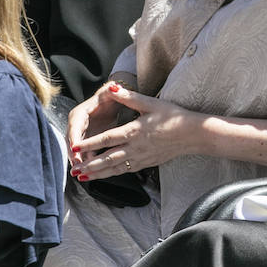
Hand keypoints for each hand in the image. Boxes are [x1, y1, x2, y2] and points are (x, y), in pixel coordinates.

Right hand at [67, 81, 132, 165]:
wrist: (114, 102)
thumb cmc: (112, 97)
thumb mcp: (112, 93)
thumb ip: (112, 90)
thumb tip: (114, 87)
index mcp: (80, 113)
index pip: (75, 126)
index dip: (74, 137)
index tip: (75, 147)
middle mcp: (77, 124)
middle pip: (72, 140)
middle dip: (74, 153)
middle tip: (77, 165)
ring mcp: (81, 133)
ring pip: (77, 149)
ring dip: (79, 160)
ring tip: (81, 172)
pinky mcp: (87, 140)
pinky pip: (85, 152)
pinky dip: (87, 161)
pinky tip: (90, 171)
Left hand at [71, 84, 197, 179]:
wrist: (193, 134)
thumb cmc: (174, 116)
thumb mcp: (151, 103)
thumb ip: (129, 97)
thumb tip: (113, 88)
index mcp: (134, 131)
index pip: (107, 138)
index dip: (90, 143)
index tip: (75, 147)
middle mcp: (136, 147)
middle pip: (108, 158)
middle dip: (89, 165)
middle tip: (74, 170)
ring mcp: (141, 157)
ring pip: (116, 168)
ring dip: (98, 173)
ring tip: (83, 177)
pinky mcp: (147, 163)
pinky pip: (126, 170)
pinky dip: (113, 173)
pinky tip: (105, 175)